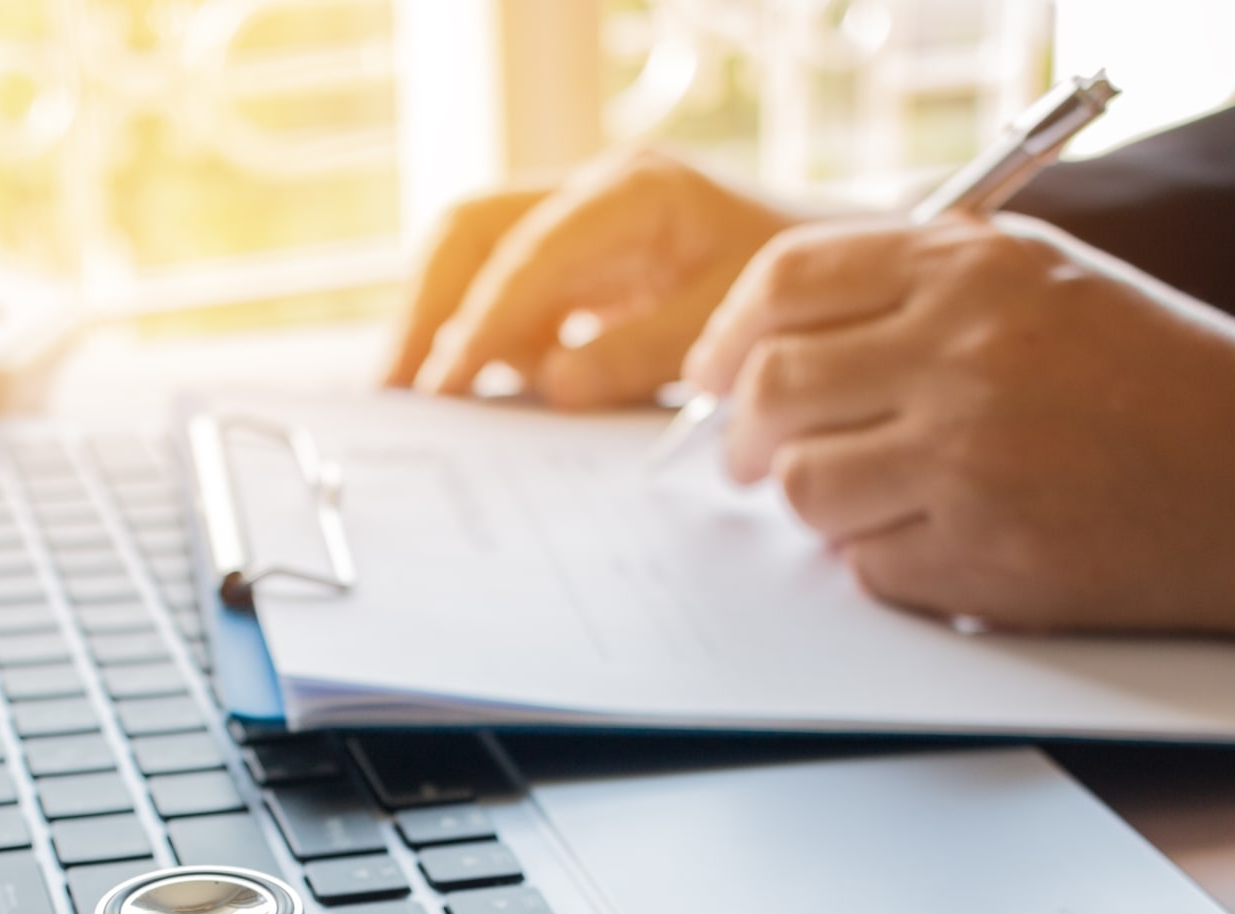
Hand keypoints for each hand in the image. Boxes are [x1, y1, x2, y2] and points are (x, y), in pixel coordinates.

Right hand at [386, 150, 795, 408]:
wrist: (838, 273)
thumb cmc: (795, 291)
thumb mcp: (730, 325)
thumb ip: (644, 353)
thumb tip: (556, 385)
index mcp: (636, 192)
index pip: (529, 249)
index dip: (482, 319)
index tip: (448, 384)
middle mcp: (592, 193)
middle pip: (471, 229)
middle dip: (425, 307)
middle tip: (396, 388)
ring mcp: (577, 224)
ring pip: (473, 257)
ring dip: (442, 324)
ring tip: (422, 400)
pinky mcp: (574, 264)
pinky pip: (504, 292)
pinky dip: (482, 340)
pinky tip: (474, 395)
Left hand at [682, 215, 1234, 669]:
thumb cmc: (1167, 383)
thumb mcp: (1049, 284)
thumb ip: (921, 292)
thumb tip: (773, 343)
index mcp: (973, 269)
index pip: (788, 282)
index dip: (729, 333)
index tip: (714, 372)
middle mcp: (963, 354)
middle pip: (772, 391)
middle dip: (743, 435)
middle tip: (754, 458)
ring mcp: (970, 460)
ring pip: (806, 490)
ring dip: (818, 504)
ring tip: (873, 500)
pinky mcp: (985, 556)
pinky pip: (868, 568)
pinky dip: (885, 563)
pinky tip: (946, 541)